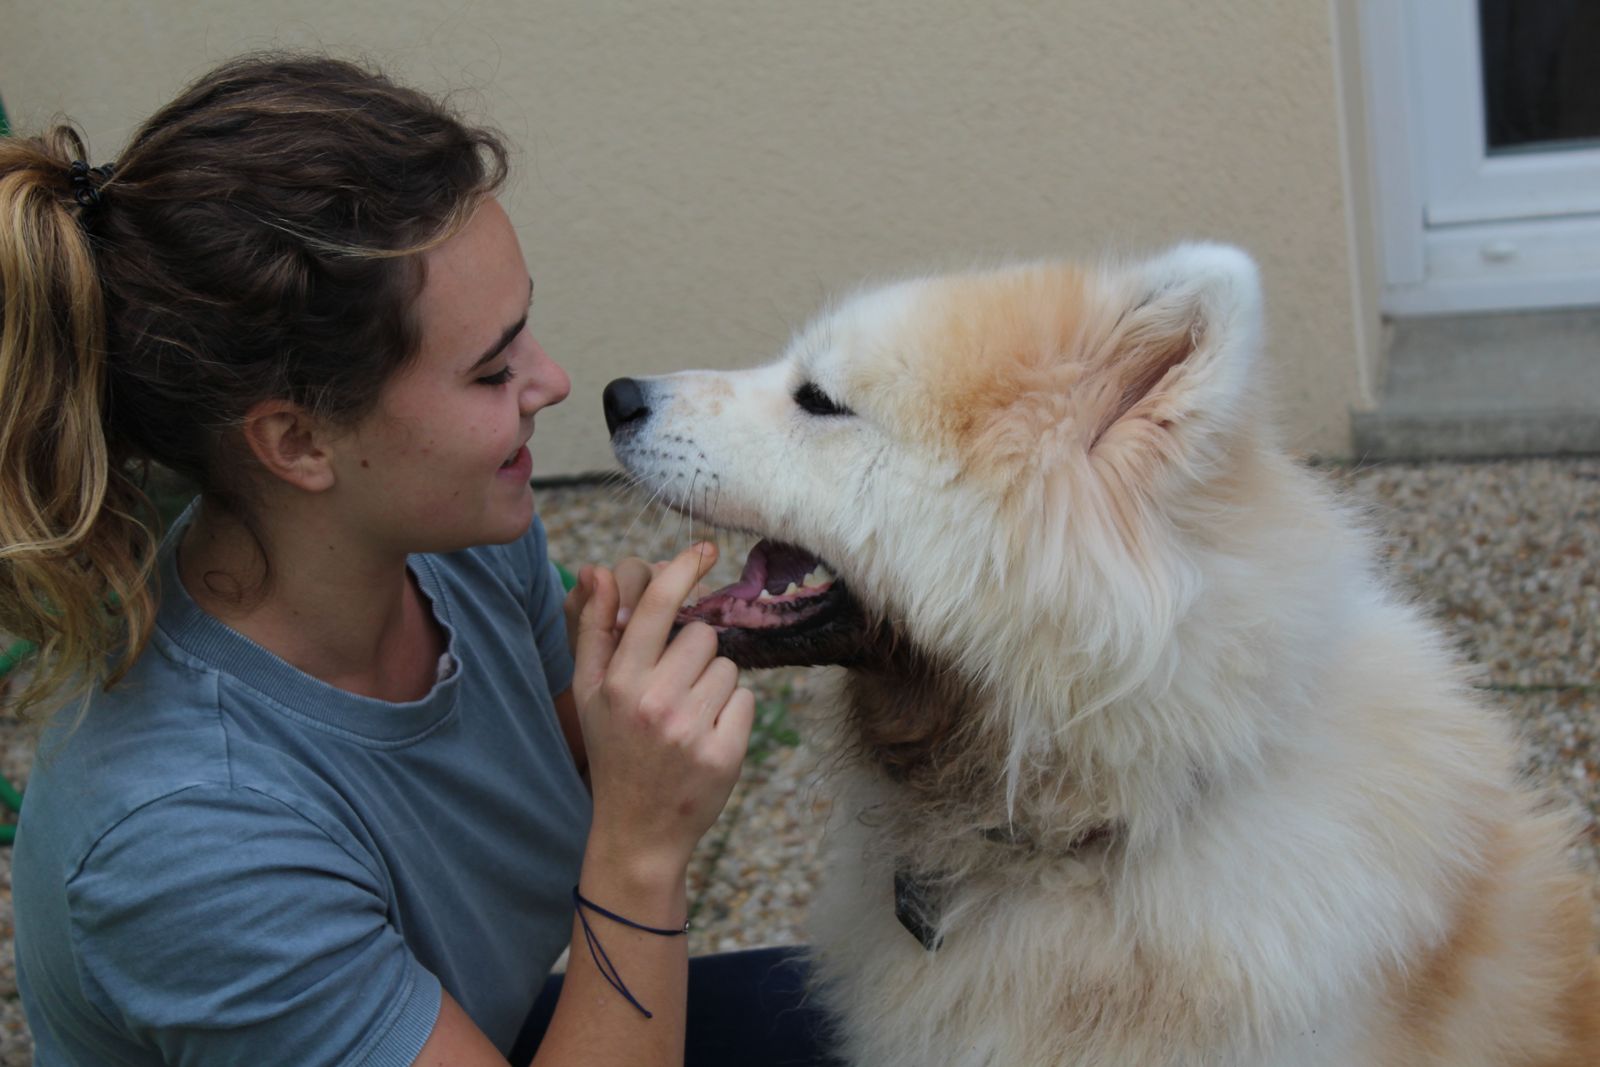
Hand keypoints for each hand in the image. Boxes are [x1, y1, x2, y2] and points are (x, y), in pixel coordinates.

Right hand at [567, 543, 755, 887]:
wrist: (637, 831)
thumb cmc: (614, 750)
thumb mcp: (588, 692)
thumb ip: (595, 629)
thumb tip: (598, 570)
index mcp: (619, 681)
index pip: (659, 606)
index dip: (683, 569)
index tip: (704, 550)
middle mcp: (655, 702)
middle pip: (703, 636)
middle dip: (694, 654)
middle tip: (673, 689)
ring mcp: (692, 730)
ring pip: (728, 668)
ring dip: (713, 685)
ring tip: (687, 717)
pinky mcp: (725, 753)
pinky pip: (745, 700)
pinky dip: (731, 714)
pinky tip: (705, 738)